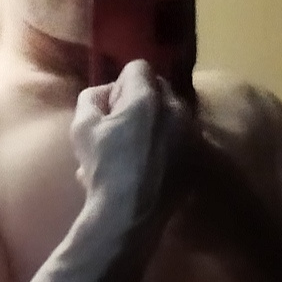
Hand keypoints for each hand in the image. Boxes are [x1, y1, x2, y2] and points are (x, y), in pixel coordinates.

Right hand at [71, 60, 190, 227]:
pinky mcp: (198, 156)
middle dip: (140, 100)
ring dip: (156, 121)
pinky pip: (183, 136)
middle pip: (159, 88)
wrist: (130, 214)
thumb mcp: (82, 128)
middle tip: (122, 127)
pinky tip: (151, 164)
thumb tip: (106, 94)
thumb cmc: (103, 169)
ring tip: (136, 148)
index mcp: (147, 97)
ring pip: (173, 113)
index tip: (111, 109)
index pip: (138, 67)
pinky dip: (169, 142)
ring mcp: (192, 133)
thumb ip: (92, 98)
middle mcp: (176, 109)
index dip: (120, 84)